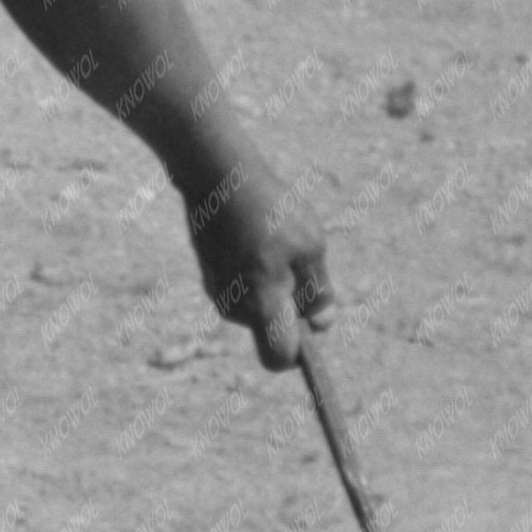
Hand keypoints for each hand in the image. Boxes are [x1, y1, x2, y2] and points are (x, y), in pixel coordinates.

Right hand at [185, 154, 334, 369]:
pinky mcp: (209, 273)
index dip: (300, 352)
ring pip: (257, 306)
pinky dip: (255, 272)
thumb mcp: (310, 246)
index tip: (312, 325)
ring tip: (276, 240)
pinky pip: (242, 287)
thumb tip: (321, 325)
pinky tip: (257, 234)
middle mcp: (233, 308)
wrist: (216, 173)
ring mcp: (217, 291)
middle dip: (290, 308)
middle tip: (300, 260)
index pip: (279, 358)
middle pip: (271, 329)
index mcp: (261, 306)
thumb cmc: (270, 208)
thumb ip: (318, 291)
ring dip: (274, 285)